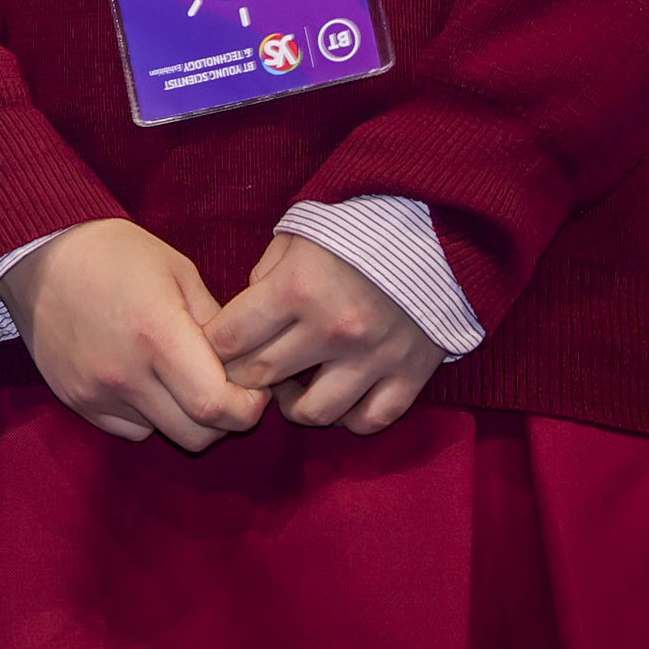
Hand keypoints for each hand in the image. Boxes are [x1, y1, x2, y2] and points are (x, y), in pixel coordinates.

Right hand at [0, 217, 269, 453]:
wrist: (37, 254)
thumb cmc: (115, 253)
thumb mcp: (178, 271)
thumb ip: (216, 322)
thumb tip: (246, 364)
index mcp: (157, 335)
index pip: (218, 406)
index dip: (248, 408)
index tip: (252, 390)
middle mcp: (125, 373)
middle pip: (197, 435)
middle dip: (223, 419)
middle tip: (223, 388)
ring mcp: (96, 392)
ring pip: (164, 434)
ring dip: (183, 417)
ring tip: (177, 378)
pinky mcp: (77, 401)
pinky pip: (131, 430)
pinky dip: (148, 416)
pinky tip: (142, 379)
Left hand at [206, 231, 442, 435]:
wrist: (437, 230)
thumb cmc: (358, 228)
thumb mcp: (298, 234)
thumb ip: (264, 274)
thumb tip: (246, 311)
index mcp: (297, 289)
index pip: (229, 338)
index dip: (211, 347)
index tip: (211, 347)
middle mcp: (332, 331)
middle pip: (261, 377)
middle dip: (239, 376)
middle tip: (241, 369)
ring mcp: (373, 359)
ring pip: (314, 413)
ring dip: (290, 404)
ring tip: (290, 383)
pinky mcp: (410, 375)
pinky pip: (369, 421)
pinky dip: (347, 417)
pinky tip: (336, 397)